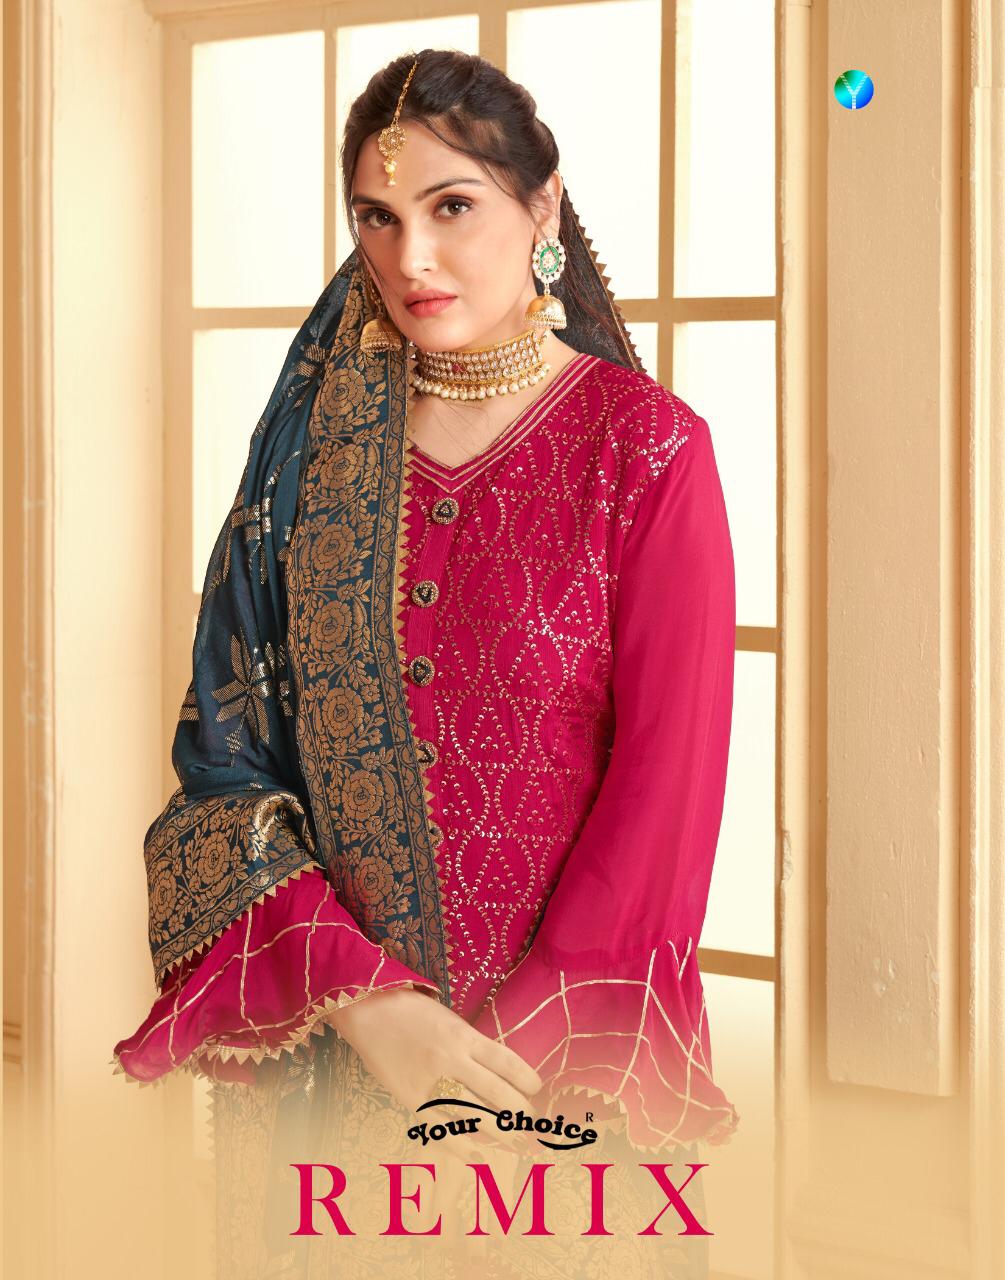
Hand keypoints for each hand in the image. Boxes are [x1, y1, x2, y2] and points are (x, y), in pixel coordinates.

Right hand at [326, 986, 543, 1163]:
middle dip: (518, 1111)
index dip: (526, 1079)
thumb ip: (472, 1044)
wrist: (369, 1011)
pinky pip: (440, 1127)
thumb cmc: (413, 1011)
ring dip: (497, 1131)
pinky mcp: (410, 1098)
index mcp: (464, 1036)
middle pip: (495, 1092)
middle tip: (531, 1122)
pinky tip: (477, 1152)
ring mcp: (430, 1081)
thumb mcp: (450, 1020)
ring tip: (515, 1141)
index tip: (536, 1089)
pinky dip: (460, 1144)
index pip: (506, 1062)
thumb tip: (500, 1072)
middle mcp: (451, 1059)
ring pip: (472, 1114)